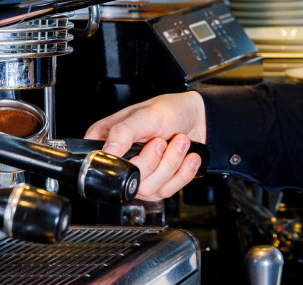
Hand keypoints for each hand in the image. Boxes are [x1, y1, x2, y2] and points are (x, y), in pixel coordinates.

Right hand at [84, 91, 207, 200]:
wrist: (198, 118)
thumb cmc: (170, 111)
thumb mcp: (146, 115)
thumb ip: (123, 132)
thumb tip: (108, 152)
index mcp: (107, 140)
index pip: (105, 166)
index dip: (128, 162)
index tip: (150, 143)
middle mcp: (120, 160)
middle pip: (130, 181)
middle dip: (156, 161)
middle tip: (164, 141)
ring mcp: (138, 175)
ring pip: (149, 189)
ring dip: (171, 164)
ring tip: (180, 143)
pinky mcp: (156, 184)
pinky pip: (167, 191)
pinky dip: (182, 174)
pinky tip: (188, 157)